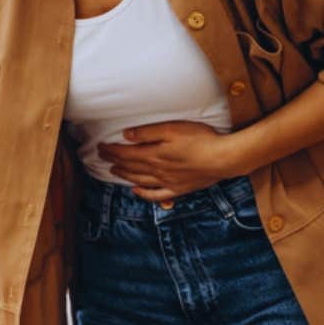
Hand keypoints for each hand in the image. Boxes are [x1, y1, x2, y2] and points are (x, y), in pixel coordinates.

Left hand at [97, 121, 237, 202]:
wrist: (223, 159)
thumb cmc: (200, 139)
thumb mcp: (172, 129)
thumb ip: (147, 133)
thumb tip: (126, 136)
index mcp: (154, 155)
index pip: (125, 154)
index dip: (111, 151)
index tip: (100, 147)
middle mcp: (157, 171)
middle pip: (130, 167)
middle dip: (114, 161)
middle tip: (102, 157)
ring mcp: (168, 182)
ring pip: (140, 180)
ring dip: (125, 175)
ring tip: (114, 171)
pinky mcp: (179, 189)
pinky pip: (156, 195)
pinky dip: (143, 193)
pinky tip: (136, 190)